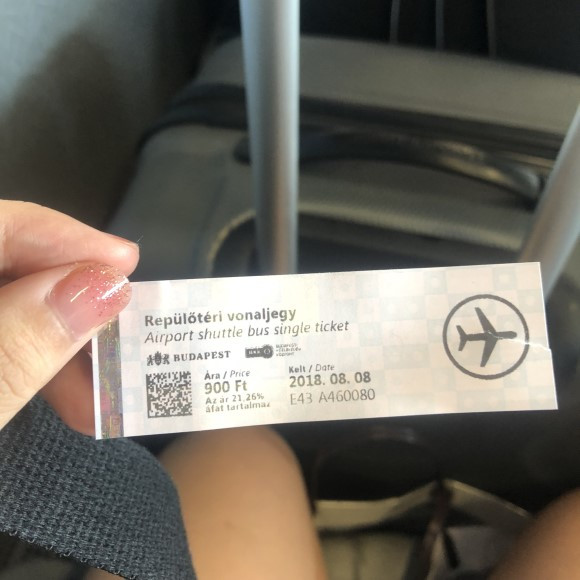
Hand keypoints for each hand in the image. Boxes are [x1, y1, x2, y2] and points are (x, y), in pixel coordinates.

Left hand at [0, 201, 138, 434]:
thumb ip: (21, 345)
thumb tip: (104, 286)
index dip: (64, 236)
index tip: (127, 264)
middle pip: (10, 263)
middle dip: (76, 301)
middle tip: (127, 333)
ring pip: (13, 304)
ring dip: (64, 346)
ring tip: (106, 392)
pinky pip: (8, 335)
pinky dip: (38, 363)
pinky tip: (70, 397)